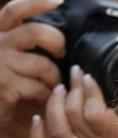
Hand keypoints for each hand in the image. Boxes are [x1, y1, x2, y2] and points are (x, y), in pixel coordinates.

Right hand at [0, 0, 63, 123]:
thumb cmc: (5, 83)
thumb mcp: (12, 56)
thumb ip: (26, 42)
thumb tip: (59, 37)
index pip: (15, 10)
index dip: (37, 3)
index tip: (59, 1)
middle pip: (34, 32)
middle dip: (56, 42)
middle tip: (61, 53)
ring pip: (43, 65)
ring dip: (55, 76)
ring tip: (54, 84)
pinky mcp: (4, 85)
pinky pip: (40, 88)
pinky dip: (49, 94)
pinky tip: (46, 98)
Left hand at [29, 65, 117, 137]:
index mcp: (114, 136)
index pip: (93, 110)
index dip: (88, 90)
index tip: (88, 77)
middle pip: (73, 113)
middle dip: (73, 89)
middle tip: (75, 76)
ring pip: (57, 129)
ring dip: (54, 105)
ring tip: (59, 90)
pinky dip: (37, 136)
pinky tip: (37, 119)